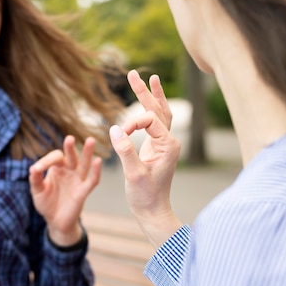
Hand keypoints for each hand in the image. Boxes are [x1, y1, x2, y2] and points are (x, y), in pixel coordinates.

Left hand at [29, 136, 100, 246]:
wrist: (55, 222)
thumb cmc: (46, 203)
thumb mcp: (37, 191)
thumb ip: (35, 179)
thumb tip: (32, 168)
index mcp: (57, 168)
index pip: (55, 157)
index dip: (46, 161)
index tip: (37, 170)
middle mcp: (69, 171)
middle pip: (71, 156)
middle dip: (70, 148)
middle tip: (69, 138)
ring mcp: (77, 180)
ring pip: (84, 164)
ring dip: (88, 153)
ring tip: (91, 140)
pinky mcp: (83, 191)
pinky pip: (92, 180)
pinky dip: (96, 171)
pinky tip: (98, 161)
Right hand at [110, 70, 182, 247]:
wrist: (153, 212)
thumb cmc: (145, 196)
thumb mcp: (133, 174)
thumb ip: (126, 150)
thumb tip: (115, 129)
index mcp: (168, 145)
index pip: (149, 120)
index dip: (132, 123)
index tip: (119, 135)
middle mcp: (170, 141)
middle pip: (159, 109)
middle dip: (145, 92)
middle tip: (132, 73)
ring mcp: (165, 144)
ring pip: (159, 114)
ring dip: (151, 97)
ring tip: (147, 78)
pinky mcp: (157, 148)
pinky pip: (156, 123)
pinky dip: (152, 110)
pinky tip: (148, 100)